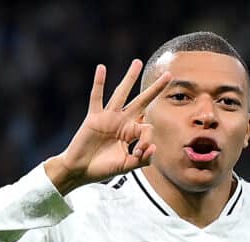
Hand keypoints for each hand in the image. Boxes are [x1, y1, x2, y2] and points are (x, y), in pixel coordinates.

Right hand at [44, 59, 171, 193]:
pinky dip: (98, 83)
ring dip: (130, 78)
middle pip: (142, 101)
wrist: (80, 171)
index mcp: (131, 133)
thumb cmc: (102, 169)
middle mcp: (122, 122)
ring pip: (121, 94)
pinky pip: (96, 98)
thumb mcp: (127, 166)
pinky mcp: (94, 117)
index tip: (139, 153)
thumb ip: (142, 159)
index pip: (147, 128)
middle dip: (155, 89)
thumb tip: (154, 147)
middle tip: (169, 74)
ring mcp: (108, 117)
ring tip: (137, 62)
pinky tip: (101, 68)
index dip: (147, 140)